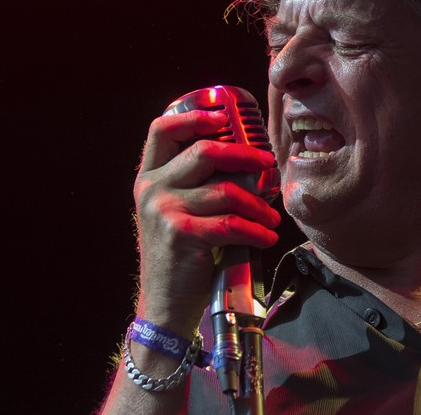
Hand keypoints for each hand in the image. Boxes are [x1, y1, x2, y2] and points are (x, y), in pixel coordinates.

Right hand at [132, 109, 280, 335]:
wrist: (165, 304)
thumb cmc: (181, 255)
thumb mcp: (174, 212)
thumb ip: (194, 185)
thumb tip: (244, 160)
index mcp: (149, 177)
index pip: (162, 130)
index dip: (194, 117)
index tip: (223, 117)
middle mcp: (152, 189)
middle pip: (205, 151)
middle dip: (245, 155)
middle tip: (268, 165)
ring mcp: (164, 210)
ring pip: (225, 190)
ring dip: (258, 204)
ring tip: (271, 218)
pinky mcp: (182, 235)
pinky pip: (231, 224)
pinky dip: (256, 231)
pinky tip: (267, 237)